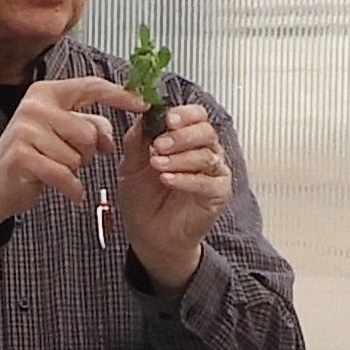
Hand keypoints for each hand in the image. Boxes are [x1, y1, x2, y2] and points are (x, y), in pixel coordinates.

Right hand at [0, 75, 136, 233]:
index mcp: (47, 93)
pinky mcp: (21, 155)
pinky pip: (64, 174)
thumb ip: (89, 126)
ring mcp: (25, 129)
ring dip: (74, 170)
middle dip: (88, 152)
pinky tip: (69, 190)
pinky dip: (72, 188)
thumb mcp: (62, 134)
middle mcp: (35, 106)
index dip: (121, 95)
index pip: (91, 86)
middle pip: (88, 130)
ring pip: (78, 155)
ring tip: (56, 169)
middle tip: (71, 159)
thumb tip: (110, 135)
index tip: (143, 103)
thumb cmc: (31, 156)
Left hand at [119, 98, 232, 286]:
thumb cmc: (144, 199)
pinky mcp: (218, 193)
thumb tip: (142, 115)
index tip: (166, 119)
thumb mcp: (131, 165)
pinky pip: (208, 181)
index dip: (183, 115)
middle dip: (180, 136)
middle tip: (158, 146)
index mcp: (185, 139)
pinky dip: (187, 179)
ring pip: (207, 154)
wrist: (149, 234)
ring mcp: (213, 171)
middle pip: (205, 131)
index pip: (195, 115)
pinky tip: (168, 180)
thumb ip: (137, 140)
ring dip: (180, 158)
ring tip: (158, 165)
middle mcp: (204, 151)